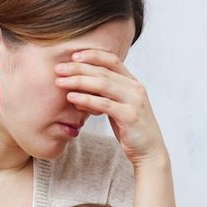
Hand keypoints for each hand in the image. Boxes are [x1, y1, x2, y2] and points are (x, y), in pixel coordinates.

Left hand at [55, 50, 167, 167]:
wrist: (148, 151)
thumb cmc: (128, 129)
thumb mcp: (115, 107)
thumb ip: (101, 95)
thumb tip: (76, 88)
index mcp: (132, 82)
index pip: (112, 60)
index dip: (92, 55)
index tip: (73, 55)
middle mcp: (135, 88)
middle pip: (103, 71)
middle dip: (78, 68)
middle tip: (58, 68)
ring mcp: (134, 101)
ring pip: (103, 84)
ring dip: (79, 81)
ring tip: (60, 82)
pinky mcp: (130, 116)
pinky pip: (104, 104)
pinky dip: (86, 99)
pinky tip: (71, 98)